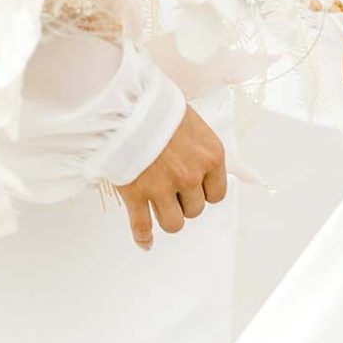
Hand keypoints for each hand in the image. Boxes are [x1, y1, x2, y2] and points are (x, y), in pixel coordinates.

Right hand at [113, 104, 227, 252]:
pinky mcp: (136, 194)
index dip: (203, 191)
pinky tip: (145, 242)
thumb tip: (208, 165)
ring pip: (173, 222)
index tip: (194, 186)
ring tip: (158, 204)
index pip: (217, 194)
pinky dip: (143, 237)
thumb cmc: (157, 104)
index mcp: (210, 156)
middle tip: (170, 186)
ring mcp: (163, 187)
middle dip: (183, 200)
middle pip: (195, 210)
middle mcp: (191, 176)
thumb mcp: (191, 121)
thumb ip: (199, 147)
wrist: (125, 100)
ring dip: (166, 215)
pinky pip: (142, 227)